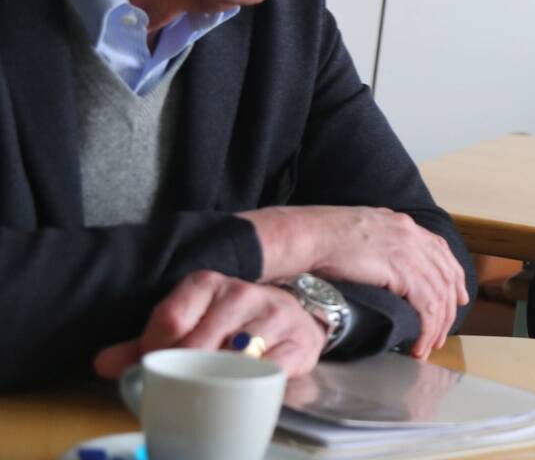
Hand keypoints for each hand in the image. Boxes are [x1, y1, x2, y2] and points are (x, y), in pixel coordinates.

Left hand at [94, 270, 324, 378]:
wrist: (290, 315)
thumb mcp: (188, 321)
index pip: (170, 319)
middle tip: (178, 383)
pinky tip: (243, 384)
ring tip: (209, 385)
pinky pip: (270, 371)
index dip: (153, 350)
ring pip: (236, 357)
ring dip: (217, 378)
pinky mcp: (298, 343)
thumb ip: (145, 343)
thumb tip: (102, 364)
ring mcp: (274, 316)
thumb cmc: (229, 321)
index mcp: (208, 283)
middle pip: (199, 343)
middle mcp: (243, 293)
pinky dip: (252, 383)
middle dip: (183, 370)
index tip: (153, 364)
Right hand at [240, 205, 469, 358]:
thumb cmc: (319, 236)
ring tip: (429, 345)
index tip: (458, 295)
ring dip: (437, 325)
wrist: (308, 236)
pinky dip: (427, 329)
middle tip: (443, 331)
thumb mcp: (358, 231)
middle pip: (446, 275)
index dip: (453, 275)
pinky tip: (419, 345)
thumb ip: (377, 243)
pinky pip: (427, 307)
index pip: (441, 251)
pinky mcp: (403, 272)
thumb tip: (378, 261)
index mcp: (402, 224)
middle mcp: (412, 235)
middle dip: (449, 307)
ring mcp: (410, 252)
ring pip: (440, 295)